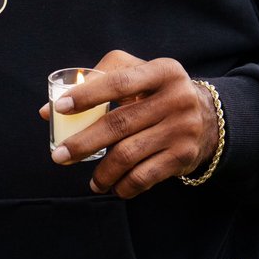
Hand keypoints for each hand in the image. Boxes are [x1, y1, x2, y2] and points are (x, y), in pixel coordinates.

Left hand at [39, 50, 220, 198]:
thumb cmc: (156, 92)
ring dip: (103, 171)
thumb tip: (49, 111)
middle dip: (84, 143)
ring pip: (130, 154)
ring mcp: (182, 128)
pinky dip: (125, 185)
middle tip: (60, 156)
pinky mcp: (185, 155)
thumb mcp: (136, 74)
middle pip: (119, 123)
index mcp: (162, 71)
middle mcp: (176, 98)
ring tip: (90, 181)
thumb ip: (95, 83)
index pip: (119, 82)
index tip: (60, 108)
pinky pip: (147, 176)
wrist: (208, 118)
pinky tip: (113, 187)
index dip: (87, 95)